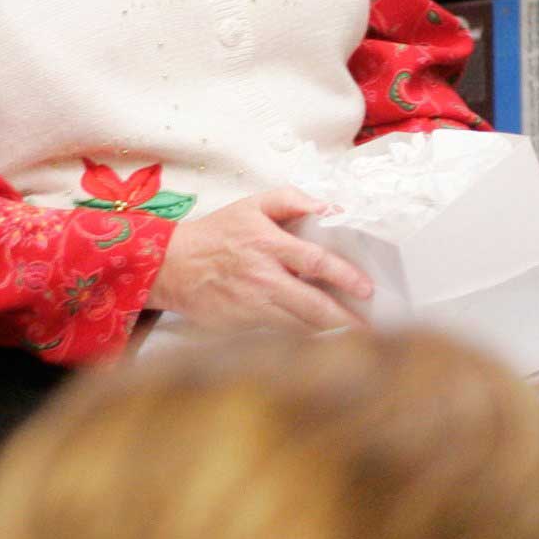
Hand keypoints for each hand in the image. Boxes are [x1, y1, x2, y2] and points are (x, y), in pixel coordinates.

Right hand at [150, 190, 375, 335]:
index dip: (345, 277)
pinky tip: (318, 338)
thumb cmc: (216, 233)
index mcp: (269, 245)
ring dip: (326, 332)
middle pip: (312, 304)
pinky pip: (278, 333)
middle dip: (344, 318)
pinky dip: (299, 336)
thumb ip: (292, 199)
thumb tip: (328, 207)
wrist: (169, 266)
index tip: (367, 289)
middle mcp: (263, 278)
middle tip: (369, 327)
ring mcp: (251, 305)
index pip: (317, 262)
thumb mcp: (252, 205)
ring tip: (353, 337)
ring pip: (298, 325)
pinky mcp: (240, 324)